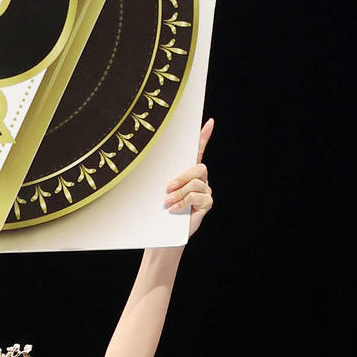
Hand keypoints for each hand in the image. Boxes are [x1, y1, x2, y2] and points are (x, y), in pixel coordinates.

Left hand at [165, 116, 213, 231]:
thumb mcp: (158, 191)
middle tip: (168, 188)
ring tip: (167, 202)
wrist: (164, 233)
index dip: (204, 136)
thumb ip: (161, 178)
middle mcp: (199, 179)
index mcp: (187, 172)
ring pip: (196, 183)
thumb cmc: (160, 211)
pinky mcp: (206, 203)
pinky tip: (174, 209)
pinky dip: (184, 202)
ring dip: (180, 193)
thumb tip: (146, 163)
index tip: (210, 122)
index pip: (198, 150)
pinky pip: (198, 197)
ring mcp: (205, 191)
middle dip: (182, 177)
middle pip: (198, 168)